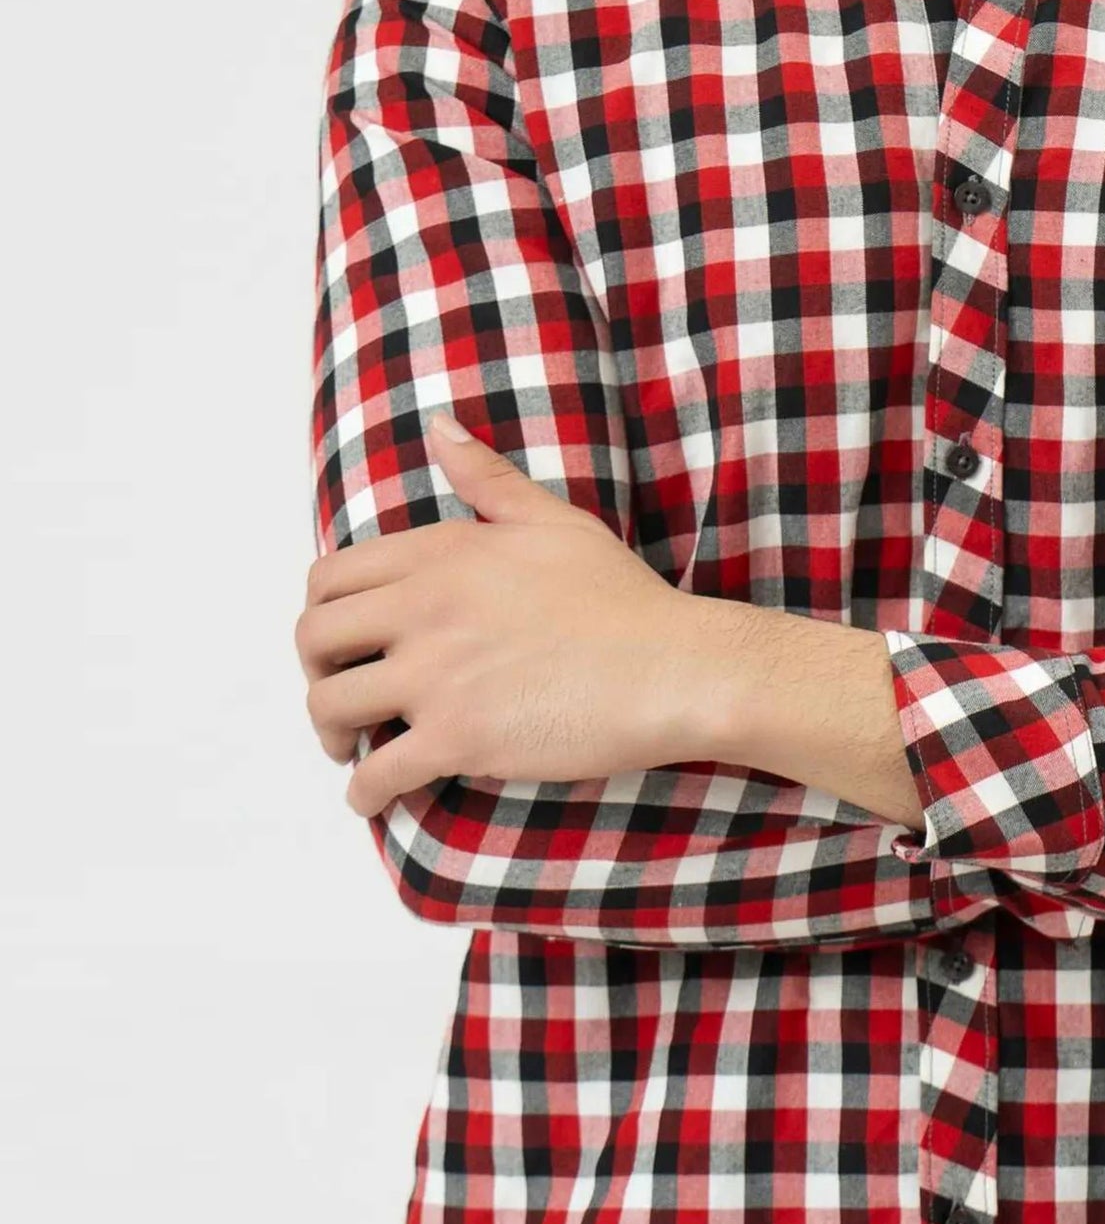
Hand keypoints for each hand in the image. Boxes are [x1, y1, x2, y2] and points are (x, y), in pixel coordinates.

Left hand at [296, 412, 763, 819]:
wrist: (671, 668)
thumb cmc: (621, 598)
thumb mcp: (554, 520)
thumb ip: (487, 477)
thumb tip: (440, 426)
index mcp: (442, 554)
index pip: (332, 577)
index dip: (322, 614)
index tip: (343, 642)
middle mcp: (426, 608)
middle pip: (314, 640)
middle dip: (313, 672)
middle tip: (340, 696)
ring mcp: (436, 675)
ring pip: (329, 707)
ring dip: (330, 735)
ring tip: (352, 749)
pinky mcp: (457, 738)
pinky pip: (377, 772)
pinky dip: (363, 793)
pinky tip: (373, 797)